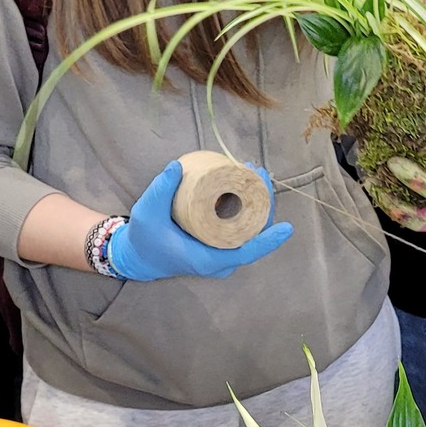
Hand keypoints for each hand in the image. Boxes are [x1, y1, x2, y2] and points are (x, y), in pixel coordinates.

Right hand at [106, 160, 292, 280]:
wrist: (139, 254)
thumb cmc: (145, 238)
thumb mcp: (147, 213)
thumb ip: (160, 190)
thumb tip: (178, 166)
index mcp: (207, 259)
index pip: (246, 253)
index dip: (268, 241)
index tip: (286, 228)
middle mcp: (220, 260)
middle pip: (254, 236)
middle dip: (263, 205)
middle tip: (258, 173)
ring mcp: (222, 253)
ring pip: (250, 231)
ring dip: (258, 203)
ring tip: (254, 173)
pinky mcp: (220, 244)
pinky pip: (243, 228)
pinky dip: (249, 208)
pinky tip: (249, 185)